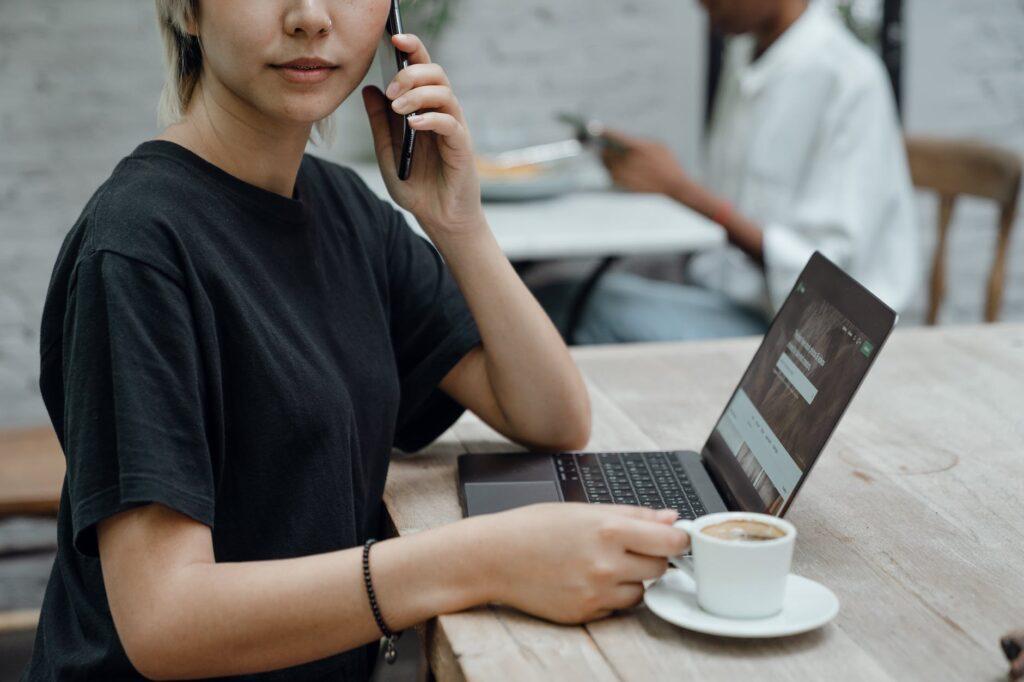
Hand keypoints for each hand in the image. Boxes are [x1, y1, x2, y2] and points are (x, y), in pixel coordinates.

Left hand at [362, 33, 482, 238]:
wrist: (439, 219)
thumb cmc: (419, 187)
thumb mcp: (388, 153)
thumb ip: (380, 123)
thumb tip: (368, 89)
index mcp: (425, 110)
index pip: (423, 69)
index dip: (412, 48)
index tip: (394, 38)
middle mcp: (443, 114)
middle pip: (437, 73)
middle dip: (412, 72)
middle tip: (391, 90)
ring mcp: (454, 129)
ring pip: (445, 93)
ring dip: (419, 94)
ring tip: (399, 108)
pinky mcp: (462, 148)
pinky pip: (450, 123)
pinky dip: (431, 119)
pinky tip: (413, 125)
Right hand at [485, 503, 688, 623]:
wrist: (496, 557)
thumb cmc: (535, 528)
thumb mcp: (585, 509)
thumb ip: (633, 515)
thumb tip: (670, 518)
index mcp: (609, 530)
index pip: (670, 541)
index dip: (678, 539)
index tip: (677, 538)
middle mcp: (606, 564)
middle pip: (659, 568)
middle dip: (651, 557)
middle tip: (629, 548)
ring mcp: (597, 592)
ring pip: (641, 592)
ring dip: (632, 580)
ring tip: (602, 564)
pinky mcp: (586, 613)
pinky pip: (616, 607)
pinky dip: (610, 596)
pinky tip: (586, 579)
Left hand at [600, 130, 695, 199]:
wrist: (673, 185)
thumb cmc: (668, 163)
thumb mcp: (657, 146)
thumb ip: (639, 142)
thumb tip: (625, 141)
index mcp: (635, 147)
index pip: (614, 136)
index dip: (602, 131)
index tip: (591, 126)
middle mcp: (626, 160)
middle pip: (605, 151)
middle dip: (604, 148)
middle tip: (603, 146)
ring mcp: (623, 173)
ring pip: (605, 164)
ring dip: (606, 160)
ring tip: (611, 157)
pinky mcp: (621, 184)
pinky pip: (610, 175)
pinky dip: (612, 171)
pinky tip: (620, 169)